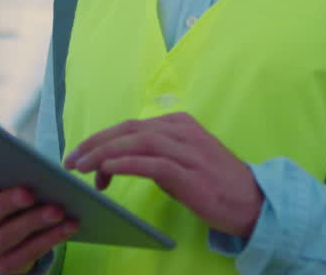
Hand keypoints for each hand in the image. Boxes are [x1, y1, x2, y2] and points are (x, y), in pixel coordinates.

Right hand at [0, 155, 78, 273]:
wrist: (7, 242)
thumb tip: (11, 149)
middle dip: (7, 204)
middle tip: (28, 192)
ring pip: (11, 236)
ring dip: (36, 222)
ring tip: (58, 209)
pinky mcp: (5, 267)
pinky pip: (30, 252)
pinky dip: (52, 237)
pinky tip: (69, 224)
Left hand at [63, 112, 262, 237]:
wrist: (253, 201)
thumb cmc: (215, 183)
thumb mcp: (182, 162)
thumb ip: (154, 157)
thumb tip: (118, 162)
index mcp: (179, 124)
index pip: (131, 126)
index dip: (102, 138)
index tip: (80, 154)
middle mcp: (182, 131)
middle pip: (129, 129)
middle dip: (95, 143)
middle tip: (72, 159)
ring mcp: (187, 150)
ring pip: (137, 142)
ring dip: (104, 153)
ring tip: (83, 167)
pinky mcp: (189, 173)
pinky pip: (151, 163)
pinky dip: (126, 164)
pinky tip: (108, 170)